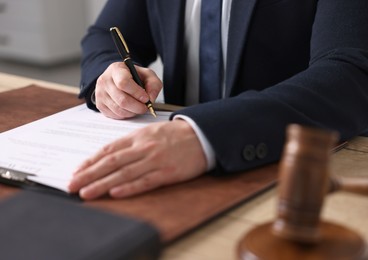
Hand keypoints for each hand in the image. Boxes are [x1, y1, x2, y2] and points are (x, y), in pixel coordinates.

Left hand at [68, 120, 207, 199]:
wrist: (201, 135)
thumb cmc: (174, 135)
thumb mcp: (150, 132)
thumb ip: (131, 143)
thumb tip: (109, 155)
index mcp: (137, 137)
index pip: (108, 150)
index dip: (90, 162)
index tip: (76, 172)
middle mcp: (143, 148)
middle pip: (111, 162)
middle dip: (89, 175)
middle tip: (72, 186)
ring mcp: (155, 160)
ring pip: (124, 173)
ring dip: (103, 184)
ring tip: (86, 193)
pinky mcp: (167, 172)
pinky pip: (145, 181)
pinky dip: (129, 188)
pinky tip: (115, 193)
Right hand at [95, 62, 161, 118]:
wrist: (119, 79)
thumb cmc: (134, 77)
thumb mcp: (147, 75)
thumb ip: (153, 85)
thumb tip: (150, 99)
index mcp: (116, 69)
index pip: (123, 83)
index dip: (137, 93)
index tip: (146, 98)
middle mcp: (105, 80)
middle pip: (122, 100)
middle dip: (137, 107)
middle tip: (145, 107)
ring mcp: (100, 93)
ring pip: (119, 109)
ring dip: (133, 112)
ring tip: (138, 108)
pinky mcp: (100, 104)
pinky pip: (115, 115)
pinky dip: (126, 115)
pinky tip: (130, 109)